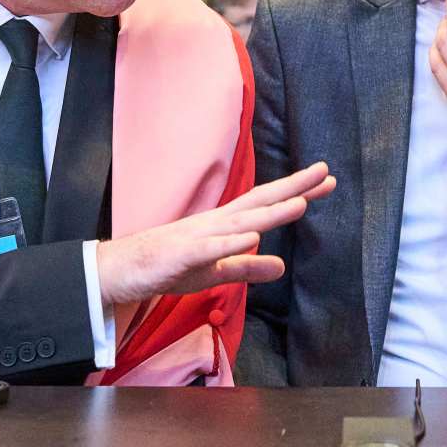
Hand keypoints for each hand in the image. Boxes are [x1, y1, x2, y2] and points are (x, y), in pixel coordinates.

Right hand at [94, 163, 334, 307]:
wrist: (121, 270)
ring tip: (301, 203)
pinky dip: (231, 243)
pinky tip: (251, 237)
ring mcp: (198, 236)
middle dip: (293, 189)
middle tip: (325, 174)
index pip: (266, 205)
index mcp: (225, 226)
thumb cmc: (168, 266)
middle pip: (259, 202)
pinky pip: (209, 249)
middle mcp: (216, 223)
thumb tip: (282, 267)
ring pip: (240, 223)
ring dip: (270, 213)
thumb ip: (247, 268)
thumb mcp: (215, 272)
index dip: (296, 193)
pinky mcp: (182, 254)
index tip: (325, 182)